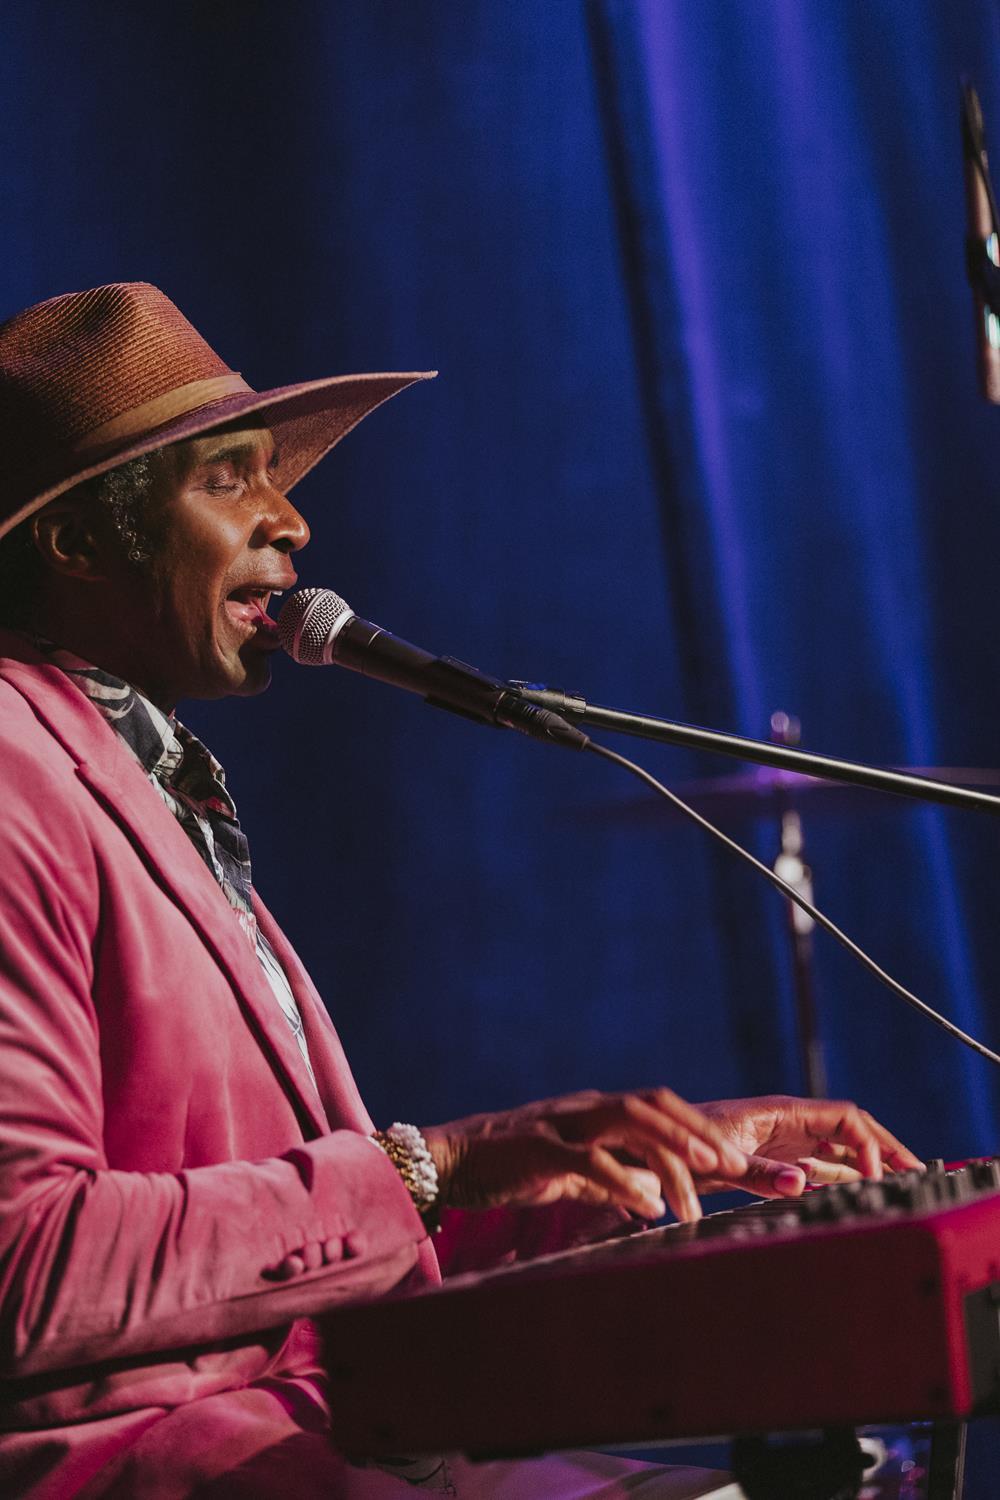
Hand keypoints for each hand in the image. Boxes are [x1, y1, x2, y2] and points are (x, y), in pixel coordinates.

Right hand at [423, 1089, 749, 1222]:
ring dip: (670, 1151)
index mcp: (592, 1111)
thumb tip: (648, 1194)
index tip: (733, 1160)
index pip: (657, 1105)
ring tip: (700, 1183)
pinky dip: (624, 1181)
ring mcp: (560, 1122)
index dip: (696, 1128)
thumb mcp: (568, 1172)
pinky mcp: (537, 1147)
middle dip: (695, 1134)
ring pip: (628, 1121)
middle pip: (652, 1105)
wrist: (447, 1162)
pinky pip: (589, 1160)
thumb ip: (606, 1178)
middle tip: (732, 1167)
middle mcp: (582, 1107)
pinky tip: (649, 1206)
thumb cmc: (509, 1169)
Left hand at [693, 1095, 922, 1197]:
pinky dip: (846, 1175)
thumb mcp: (720, 1160)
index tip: (880, 1175)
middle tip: (919, 1171)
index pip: (846, 1117)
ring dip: (870, 1164)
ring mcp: (785, 1141)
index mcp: (782, 1112)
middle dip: (886, 1148)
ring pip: (840, 1148)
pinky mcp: (775, 1159)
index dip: (871, 1143)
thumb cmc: (681, 1145)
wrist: (654, 1147)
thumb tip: (802, 1181)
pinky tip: (860, 1189)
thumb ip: (760, 1172)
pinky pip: (822, 1164)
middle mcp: (789, 1122)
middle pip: (852, 1130)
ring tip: (902, 1182)